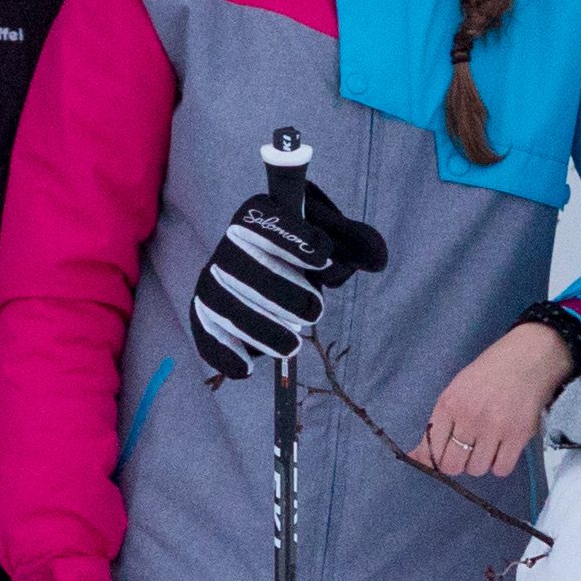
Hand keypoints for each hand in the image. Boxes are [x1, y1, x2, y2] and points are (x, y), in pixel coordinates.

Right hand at [188, 178, 388, 381]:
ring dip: (259, 327)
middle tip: (314, 312)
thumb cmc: (309, 250)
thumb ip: (356, 243)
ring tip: (292, 346)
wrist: (275, 267)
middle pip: (242, 265)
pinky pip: (204, 329)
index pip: (267, 219)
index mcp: (260, 212)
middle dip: (280, 291)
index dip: (291, 238)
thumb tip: (376, 261)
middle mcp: (230, 241)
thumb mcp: (335, 237)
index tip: (322, 258)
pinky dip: (222, 352)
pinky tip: (247, 368)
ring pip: (223, 301)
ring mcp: (214, 276)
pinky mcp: (204, 309)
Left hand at [416, 322, 573, 479]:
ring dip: (480, 463)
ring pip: (477, 469)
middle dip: (457, 464)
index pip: (431, 449)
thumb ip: (439, 423)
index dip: (434, 461)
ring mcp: (494, 428)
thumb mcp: (457, 390)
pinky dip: (500, 464)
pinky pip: (501, 469)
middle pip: (452, 465)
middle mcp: (469, 418)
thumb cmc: (491, 372)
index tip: (442, 459)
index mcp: (449, 404)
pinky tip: (502, 449)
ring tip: (488, 446)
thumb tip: (416, 456)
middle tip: (467, 452)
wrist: (529, 357)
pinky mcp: (518, 435)